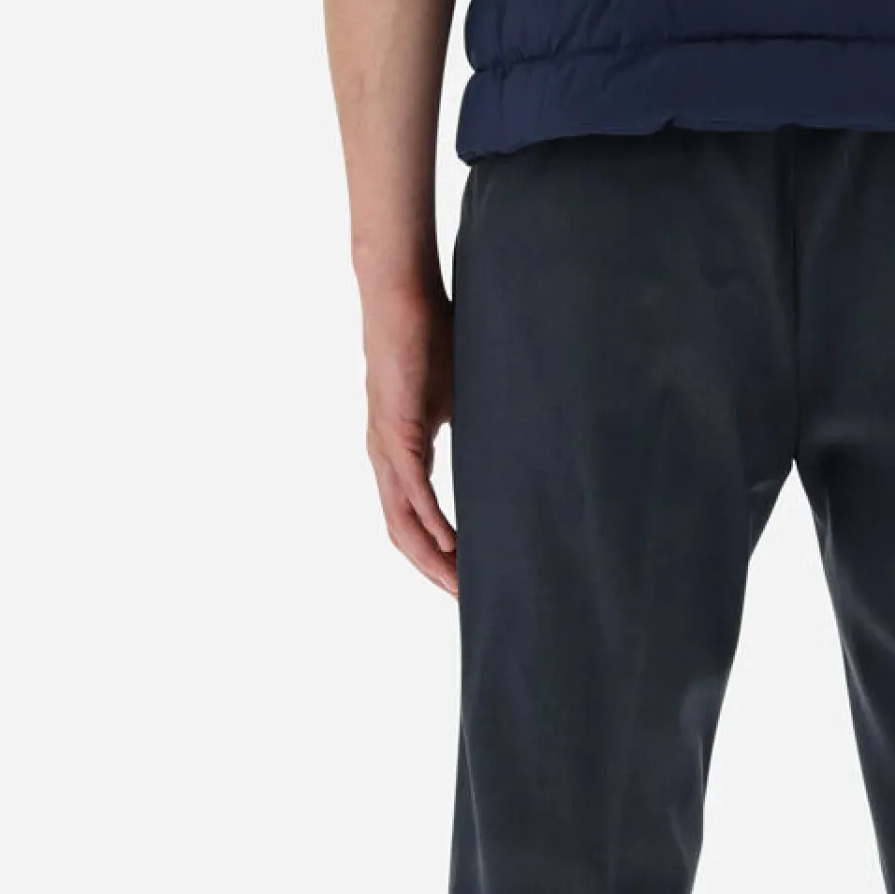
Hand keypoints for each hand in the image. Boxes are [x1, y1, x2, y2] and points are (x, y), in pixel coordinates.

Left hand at [361, 281, 458, 594]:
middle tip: (466, 601)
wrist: (401, 291)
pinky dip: (429, 518)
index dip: (437, 553)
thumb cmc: (430, 333)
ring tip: (459, 585)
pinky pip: (410, 486)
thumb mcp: (458, 392)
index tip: (467, 579)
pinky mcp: (394, 426)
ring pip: (402, 519)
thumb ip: (471, 423)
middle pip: (403, 532)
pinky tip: (449, 540)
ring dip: (430, 557)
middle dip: (434, 571)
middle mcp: (385, 456)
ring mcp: (386, 444)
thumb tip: (508, 443)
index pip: (413, 517)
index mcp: (400, 450)